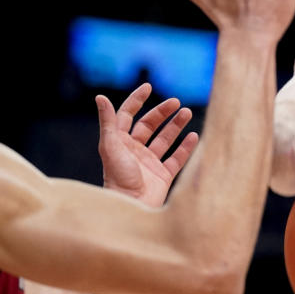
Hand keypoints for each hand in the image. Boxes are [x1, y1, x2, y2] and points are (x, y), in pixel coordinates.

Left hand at [95, 83, 198, 206]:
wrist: (131, 206)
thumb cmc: (118, 177)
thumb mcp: (110, 146)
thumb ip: (108, 122)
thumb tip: (100, 97)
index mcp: (119, 143)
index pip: (127, 116)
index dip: (136, 101)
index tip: (148, 87)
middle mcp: (134, 151)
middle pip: (149, 125)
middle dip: (162, 112)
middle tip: (176, 102)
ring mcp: (150, 163)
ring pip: (165, 139)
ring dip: (176, 125)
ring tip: (187, 113)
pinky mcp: (163, 175)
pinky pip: (176, 158)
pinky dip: (186, 147)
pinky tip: (193, 136)